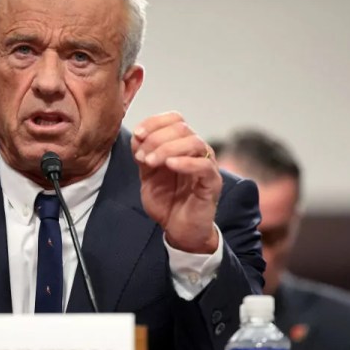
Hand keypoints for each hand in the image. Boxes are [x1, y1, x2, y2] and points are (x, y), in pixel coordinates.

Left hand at [132, 112, 220, 253]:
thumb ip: (143, 156)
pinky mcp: (212, 182)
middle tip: (142, 157)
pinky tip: (170, 166)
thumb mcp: (148, 176)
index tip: (137, 134)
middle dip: (156, 138)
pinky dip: (185, 162)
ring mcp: (206, 165)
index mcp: (181, 146)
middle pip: (182, 128)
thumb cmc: (167, 202)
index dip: (155, 122)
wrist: (179, 230)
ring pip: (194, 142)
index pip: (175, 119)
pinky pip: (204, 166)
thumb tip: (137, 136)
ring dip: (168, 148)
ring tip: (151, 162)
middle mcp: (196, 151)